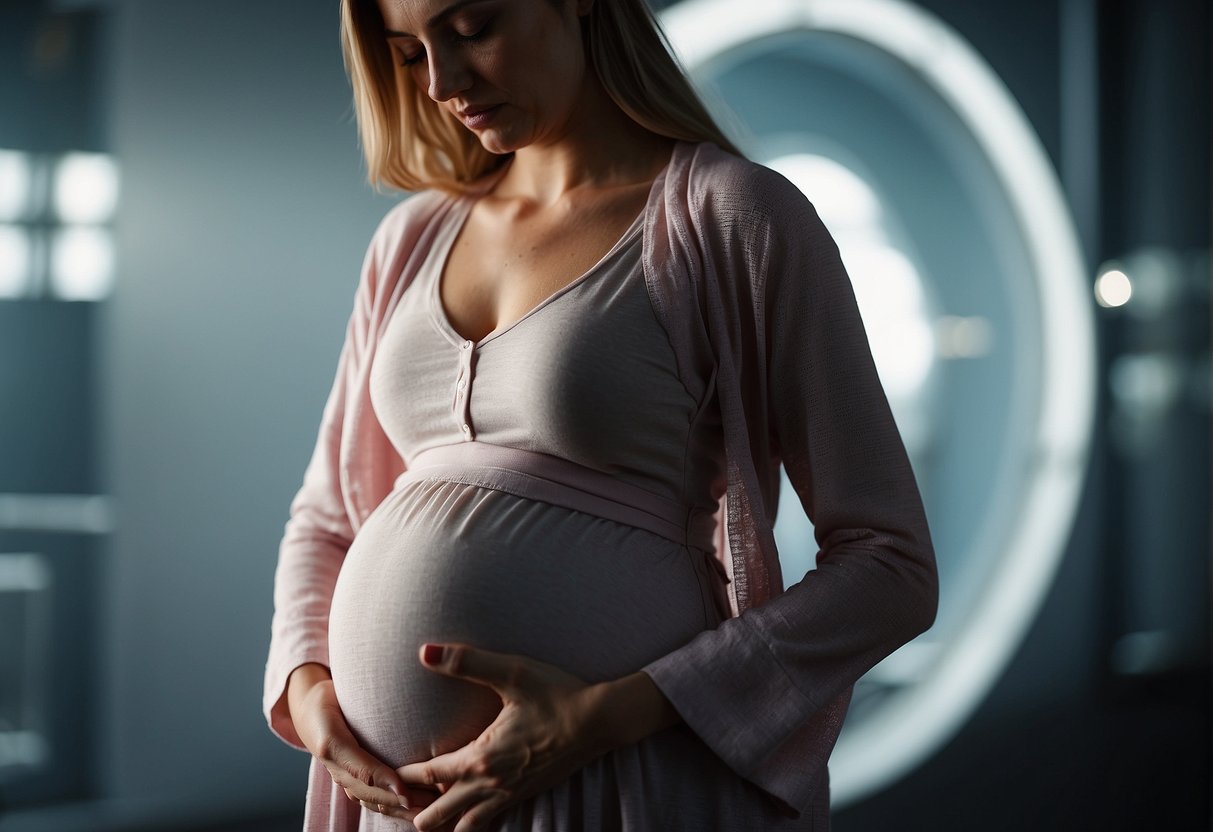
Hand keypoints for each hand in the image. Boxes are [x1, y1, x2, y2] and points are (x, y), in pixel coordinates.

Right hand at [287, 663, 436, 820]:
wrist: (309, 710)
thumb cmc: (331, 696)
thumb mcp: (340, 691)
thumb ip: (365, 697)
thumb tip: (397, 675)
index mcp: (331, 744)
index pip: (361, 768)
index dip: (384, 781)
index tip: (406, 791)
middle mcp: (336, 767)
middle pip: (369, 792)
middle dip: (399, 801)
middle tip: (431, 804)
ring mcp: (342, 778)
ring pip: (371, 802)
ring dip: (400, 809)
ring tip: (430, 811)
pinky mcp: (350, 783)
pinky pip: (371, 802)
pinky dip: (392, 810)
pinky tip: (415, 811)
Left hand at [395, 644, 619, 831]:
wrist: (600, 721)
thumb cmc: (557, 693)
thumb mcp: (512, 672)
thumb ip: (466, 662)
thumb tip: (424, 651)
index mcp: (483, 757)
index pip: (429, 774)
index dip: (403, 775)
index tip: (385, 772)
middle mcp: (492, 784)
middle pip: (440, 813)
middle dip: (417, 810)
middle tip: (399, 801)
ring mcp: (510, 794)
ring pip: (465, 826)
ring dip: (444, 820)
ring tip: (426, 813)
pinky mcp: (526, 795)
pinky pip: (490, 820)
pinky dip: (471, 822)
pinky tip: (466, 814)